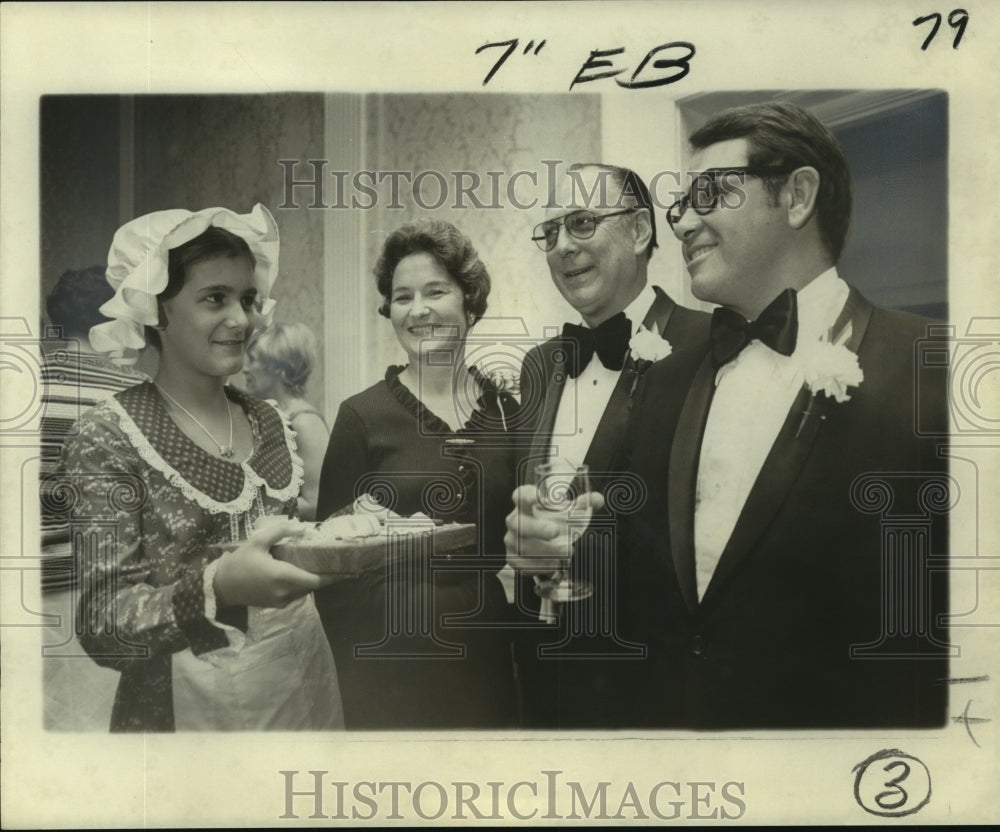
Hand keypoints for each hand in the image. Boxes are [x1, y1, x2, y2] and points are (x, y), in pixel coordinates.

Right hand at [212, 516, 335, 607]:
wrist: (220, 586)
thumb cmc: (239, 562)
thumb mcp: (257, 541)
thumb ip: (281, 531)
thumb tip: (302, 526)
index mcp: (283, 577)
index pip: (316, 580)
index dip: (333, 576)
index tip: (347, 570)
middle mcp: (285, 592)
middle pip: (313, 585)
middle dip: (324, 575)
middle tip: (333, 561)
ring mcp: (281, 601)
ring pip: (305, 591)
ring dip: (312, 580)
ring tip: (319, 564)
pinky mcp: (276, 605)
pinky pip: (295, 594)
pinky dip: (301, 584)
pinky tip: (299, 572)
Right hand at [503, 484, 603, 574]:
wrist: (537, 541)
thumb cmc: (550, 520)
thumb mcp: (565, 511)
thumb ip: (582, 504)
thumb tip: (597, 499)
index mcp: (524, 503)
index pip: (520, 496)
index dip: (527, 496)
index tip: (539, 497)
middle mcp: (514, 520)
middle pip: (518, 522)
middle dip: (537, 528)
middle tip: (555, 532)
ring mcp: (511, 540)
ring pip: (522, 546)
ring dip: (546, 550)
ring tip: (566, 552)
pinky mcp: (513, 558)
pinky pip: (523, 564)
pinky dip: (540, 566)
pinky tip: (555, 564)